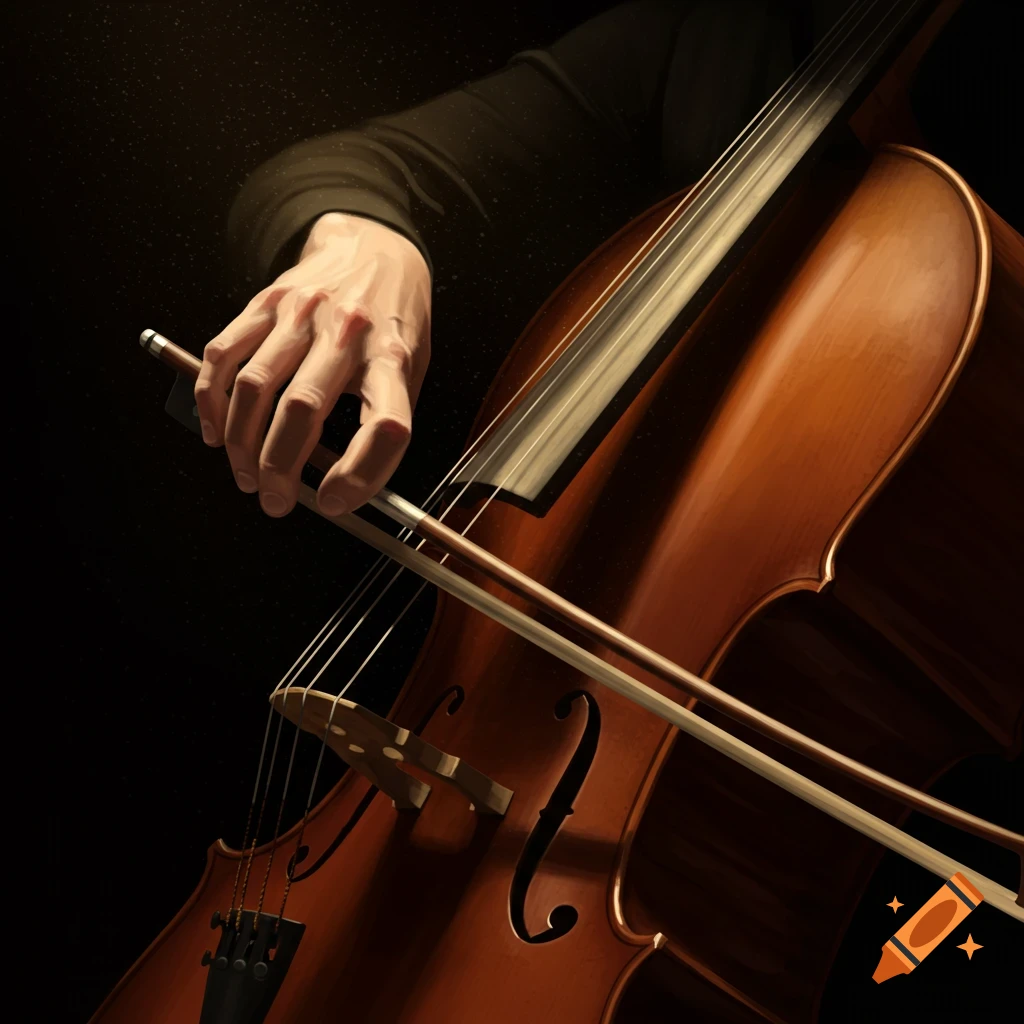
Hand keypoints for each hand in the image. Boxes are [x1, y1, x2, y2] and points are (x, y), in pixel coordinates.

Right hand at [194, 212, 430, 517]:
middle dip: (279, 469)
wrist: (374, 248)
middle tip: (274, 500)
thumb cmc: (393, 322)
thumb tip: (338, 487)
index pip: (385, 425)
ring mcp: (301, 313)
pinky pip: (223, 356)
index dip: (360, 474)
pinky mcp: (265, 302)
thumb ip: (380, 419)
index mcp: (391, 357)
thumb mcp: (409, 369)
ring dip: (242, 444)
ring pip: (254, 387)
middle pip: (301, 410)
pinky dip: (211, 401)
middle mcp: (346, 332)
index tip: (335, 501)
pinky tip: (217, 432)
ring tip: (246, 476)